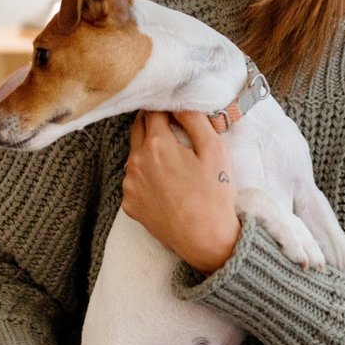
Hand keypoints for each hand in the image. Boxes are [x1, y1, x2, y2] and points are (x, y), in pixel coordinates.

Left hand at [123, 110, 239, 272]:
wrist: (205, 239)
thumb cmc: (214, 195)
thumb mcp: (215, 151)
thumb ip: (195, 120)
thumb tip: (180, 104)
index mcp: (156, 145)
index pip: (152, 112)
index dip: (164, 106)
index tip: (175, 108)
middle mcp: (135, 162)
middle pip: (138, 129)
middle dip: (152, 123)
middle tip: (171, 125)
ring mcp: (129, 185)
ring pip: (135, 155)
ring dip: (148, 150)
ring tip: (173, 160)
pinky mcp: (129, 204)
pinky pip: (134, 180)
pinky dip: (146, 176)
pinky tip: (166, 184)